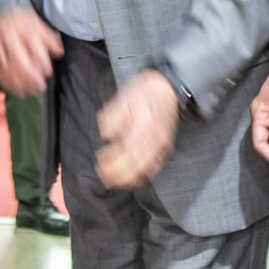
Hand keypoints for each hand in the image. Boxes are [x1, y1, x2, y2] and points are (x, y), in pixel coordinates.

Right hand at [0, 6, 63, 96]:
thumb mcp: (38, 25)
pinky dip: (7, 83)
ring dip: (20, 83)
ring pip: (8, 68)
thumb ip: (50, 39)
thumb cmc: (22, 21)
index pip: (34, 49)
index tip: (48, 73)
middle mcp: (9, 36)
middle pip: (19, 61)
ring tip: (31, 91)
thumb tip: (59, 53)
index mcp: (23, 28)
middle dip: (31, 77)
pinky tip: (17, 90)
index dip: (43, 64)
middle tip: (41, 86)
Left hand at [97, 70, 181, 188]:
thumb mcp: (124, 97)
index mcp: (143, 124)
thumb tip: (106, 134)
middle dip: (119, 175)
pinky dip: (143, 176)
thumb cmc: (145, 91)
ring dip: (129, 179)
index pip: (126, 149)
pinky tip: (132, 179)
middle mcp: (155, 137)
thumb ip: (114, 116)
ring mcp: (162, 143)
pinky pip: (155, 167)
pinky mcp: (166, 146)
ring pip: (146, 169)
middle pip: (136, 164)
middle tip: (104, 176)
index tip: (100, 160)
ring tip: (115, 182)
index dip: (112, 160)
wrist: (168, 87)